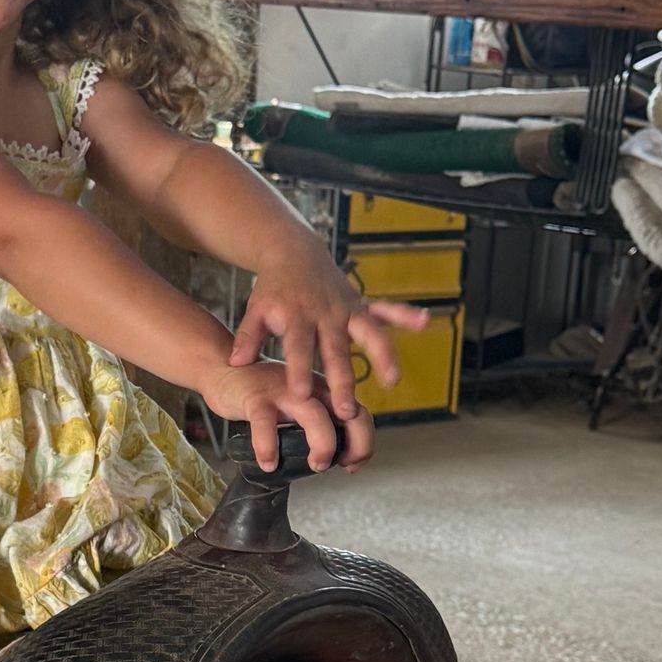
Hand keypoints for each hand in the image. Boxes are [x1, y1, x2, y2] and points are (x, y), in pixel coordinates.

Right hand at [199, 360, 375, 473]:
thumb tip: (336, 458)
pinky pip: (266, 425)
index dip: (363, 444)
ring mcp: (284, 390)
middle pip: (348, 414)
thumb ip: (317, 423)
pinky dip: (268, 447)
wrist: (225, 370)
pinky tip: (268, 463)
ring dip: (322, 444)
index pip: (360, 415)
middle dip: (354, 445)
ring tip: (314, 466)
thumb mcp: (298, 405)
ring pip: (315, 416)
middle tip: (340, 466)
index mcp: (324, 391)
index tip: (351, 464)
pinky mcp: (256, 397)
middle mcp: (310, 387)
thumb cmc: (264, 395)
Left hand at [228, 240, 429, 423]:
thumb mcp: (256, 310)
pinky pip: (387, 309)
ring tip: (393, 380)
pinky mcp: (361, 304)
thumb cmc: (273, 290)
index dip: (300, 370)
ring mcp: (347, 308)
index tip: (301, 395)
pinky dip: (406, 314)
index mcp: (298, 317)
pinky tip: (425, 321)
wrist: (293, 253)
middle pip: (336, 350)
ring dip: (383, 354)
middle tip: (346, 409)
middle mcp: (326, 314)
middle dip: (342, 378)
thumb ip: (247, 337)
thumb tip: (235, 364)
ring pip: (369, 333)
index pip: (298, 348)